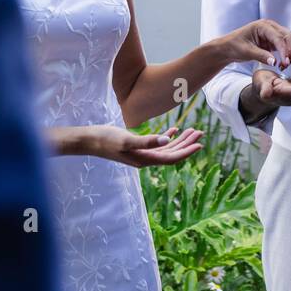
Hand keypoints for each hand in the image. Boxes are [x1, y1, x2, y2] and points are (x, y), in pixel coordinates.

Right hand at [86, 126, 203, 166]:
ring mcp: (141, 154)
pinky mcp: (137, 147)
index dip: (186, 151)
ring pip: (166, 149)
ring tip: (192, 131)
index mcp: (144, 159)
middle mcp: (145, 159)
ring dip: (180, 140)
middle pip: (171, 153)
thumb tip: (167, 141)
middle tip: (200, 133)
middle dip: (187, 144)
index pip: (171, 158)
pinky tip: (174, 131)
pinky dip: (166, 138)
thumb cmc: (105, 139)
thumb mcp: (126, 139)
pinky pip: (156, 145)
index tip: (199, 144)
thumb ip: (147, 141)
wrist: (89, 140)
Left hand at [219, 19, 290, 67]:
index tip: (285, 62)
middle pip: (289, 36)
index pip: (279, 37)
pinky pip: (285, 45)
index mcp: (262, 26)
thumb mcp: (246, 52)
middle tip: (286, 64)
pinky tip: (282, 63)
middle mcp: (270, 27)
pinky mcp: (273, 40)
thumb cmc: (234, 46)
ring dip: (290, 52)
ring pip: (289, 40)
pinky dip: (287, 54)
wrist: (228, 48)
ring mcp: (273, 33)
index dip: (284, 50)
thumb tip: (275, 62)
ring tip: (284, 65)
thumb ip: (261, 56)